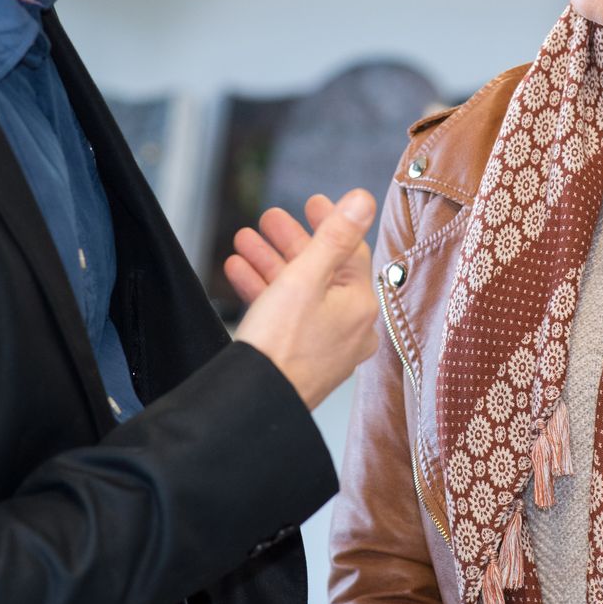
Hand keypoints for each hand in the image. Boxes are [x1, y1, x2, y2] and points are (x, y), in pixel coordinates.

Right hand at [226, 190, 380, 409]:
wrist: (254, 402)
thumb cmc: (282, 345)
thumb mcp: (306, 277)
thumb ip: (335, 235)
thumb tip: (363, 201)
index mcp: (360, 306)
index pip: (350, 252)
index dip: (329, 222)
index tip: (310, 202)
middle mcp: (350, 328)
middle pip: (322, 270)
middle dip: (289, 242)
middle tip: (269, 219)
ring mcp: (326, 346)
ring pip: (300, 293)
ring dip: (270, 263)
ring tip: (244, 241)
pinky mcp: (302, 359)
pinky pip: (288, 316)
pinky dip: (265, 293)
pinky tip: (239, 273)